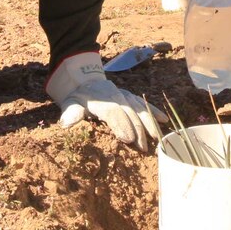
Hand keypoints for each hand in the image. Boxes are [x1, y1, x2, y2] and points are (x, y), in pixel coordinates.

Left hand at [47, 52, 165, 151]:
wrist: (84, 81)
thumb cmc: (77, 99)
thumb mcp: (70, 104)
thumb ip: (71, 113)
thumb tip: (66, 123)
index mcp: (101, 100)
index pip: (113, 112)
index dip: (121, 124)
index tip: (128, 139)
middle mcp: (115, 96)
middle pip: (129, 113)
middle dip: (137, 130)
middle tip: (143, 148)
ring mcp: (124, 96)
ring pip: (139, 108)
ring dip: (148, 123)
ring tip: (156, 139)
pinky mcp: (130, 97)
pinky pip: (143, 104)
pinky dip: (153, 111)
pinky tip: (164, 120)